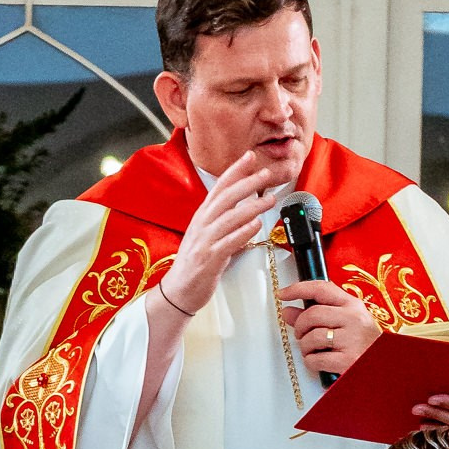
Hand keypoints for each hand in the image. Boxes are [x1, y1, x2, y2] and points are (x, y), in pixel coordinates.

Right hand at [158, 148, 288, 318]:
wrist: (178, 291)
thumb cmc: (195, 265)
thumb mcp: (208, 239)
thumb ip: (226, 227)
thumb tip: (248, 219)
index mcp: (202, 217)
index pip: (219, 187)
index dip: (235, 170)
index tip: (250, 157)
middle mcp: (202, 224)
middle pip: (226, 197)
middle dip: (247, 183)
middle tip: (266, 173)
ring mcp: (205, 241)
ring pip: (230, 218)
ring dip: (252, 206)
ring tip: (270, 200)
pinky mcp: (209, 259)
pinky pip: (229, 242)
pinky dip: (243, 232)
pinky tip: (256, 225)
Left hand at [278, 275, 379, 376]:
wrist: (385, 364)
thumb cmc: (364, 342)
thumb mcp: (346, 322)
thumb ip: (317, 315)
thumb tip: (288, 313)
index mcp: (352, 305)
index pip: (321, 288)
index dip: (298, 289)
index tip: (283, 294)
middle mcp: (353, 319)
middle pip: (312, 314)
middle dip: (299, 325)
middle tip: (300, 334)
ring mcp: (351, 340)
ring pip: (312, 337)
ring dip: (305, 346)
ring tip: (311, 350)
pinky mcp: (347, 361)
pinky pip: (315, 359)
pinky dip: (310, 362)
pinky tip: (317, 361)